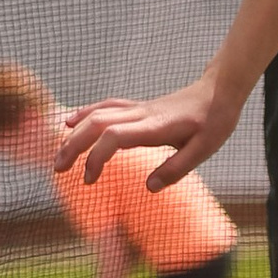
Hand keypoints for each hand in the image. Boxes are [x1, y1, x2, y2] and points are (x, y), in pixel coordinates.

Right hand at [53, 80, 234, 191]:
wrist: (219, 91)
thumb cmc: (214, 121)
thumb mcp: (204, 149)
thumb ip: (176, 169)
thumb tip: (149, 187)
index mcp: (155, 127)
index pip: (113, 137)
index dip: (95, 157)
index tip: (89, 180)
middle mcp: (141, 115)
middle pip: (96, 124)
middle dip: (72, 146)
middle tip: (58, 170)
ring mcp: (138, 109)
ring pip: (96, 114)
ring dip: (74, 133)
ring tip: (59, 155)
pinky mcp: (139, 107)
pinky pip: (105, 107)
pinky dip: (84, 113)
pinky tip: (71, 123)